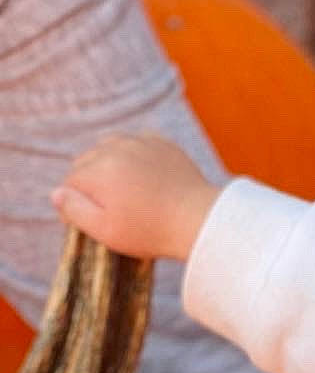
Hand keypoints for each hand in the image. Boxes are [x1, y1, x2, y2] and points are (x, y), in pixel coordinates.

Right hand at [51, 135, 219, 262]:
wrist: (200, 220)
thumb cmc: (152, 231)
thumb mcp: (107, 231)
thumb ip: (75, 211)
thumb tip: (55, 194)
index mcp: (96, 171)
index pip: (71, 182)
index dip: (77, 203)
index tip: (92, 221)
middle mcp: (113, 148)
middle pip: (87, 162)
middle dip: (91, 182)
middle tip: (110, 208)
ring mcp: (138, 141)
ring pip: (108, 146)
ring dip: (109, 164)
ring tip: (123, 189)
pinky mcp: (161, 142)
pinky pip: (136, 142)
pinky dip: (134, 155)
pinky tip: (142, 175)